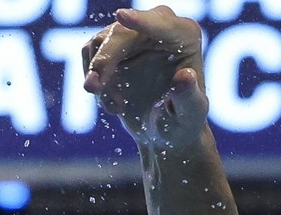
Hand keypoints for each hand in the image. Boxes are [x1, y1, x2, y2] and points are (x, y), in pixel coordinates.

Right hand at [83, 7, 207, 150]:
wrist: (164, 131)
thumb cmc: (182, 121)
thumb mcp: (189, 114)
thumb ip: (188, 97)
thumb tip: (184, 76)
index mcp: (184, 36)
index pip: (160, 23)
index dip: (141, 22)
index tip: (121, 17)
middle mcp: (159, 28)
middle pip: (121, 32)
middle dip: (105, 59)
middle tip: (92, 88)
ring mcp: (134, 35)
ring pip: (101, 42)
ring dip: (99, 76)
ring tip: (115, 107)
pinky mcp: (113, 47)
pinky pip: (91, 54)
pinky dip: (95, 81)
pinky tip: (113, 102)